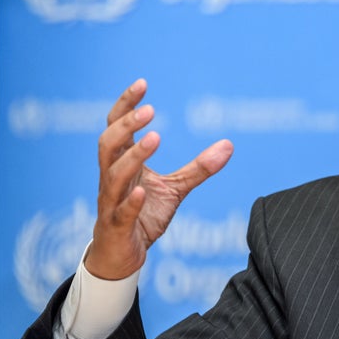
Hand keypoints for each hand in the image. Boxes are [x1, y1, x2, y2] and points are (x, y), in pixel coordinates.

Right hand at [86, 79, 233, 279]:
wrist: (123, 256)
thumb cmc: (143, 215)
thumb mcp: (176, 189)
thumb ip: (199, 167)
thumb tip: (230, 144)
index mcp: (121, 164)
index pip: (116, 127)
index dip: (125, 105)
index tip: (142, 83)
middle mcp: (111, 178)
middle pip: (108, 144)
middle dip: (126, 125)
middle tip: (150, 110)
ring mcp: (110, 203)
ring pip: (112, 175)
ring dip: (133, 156)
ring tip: (155, 138)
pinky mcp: (116, 227)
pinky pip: (120, 212)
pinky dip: (129, 201)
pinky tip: (142, 191)